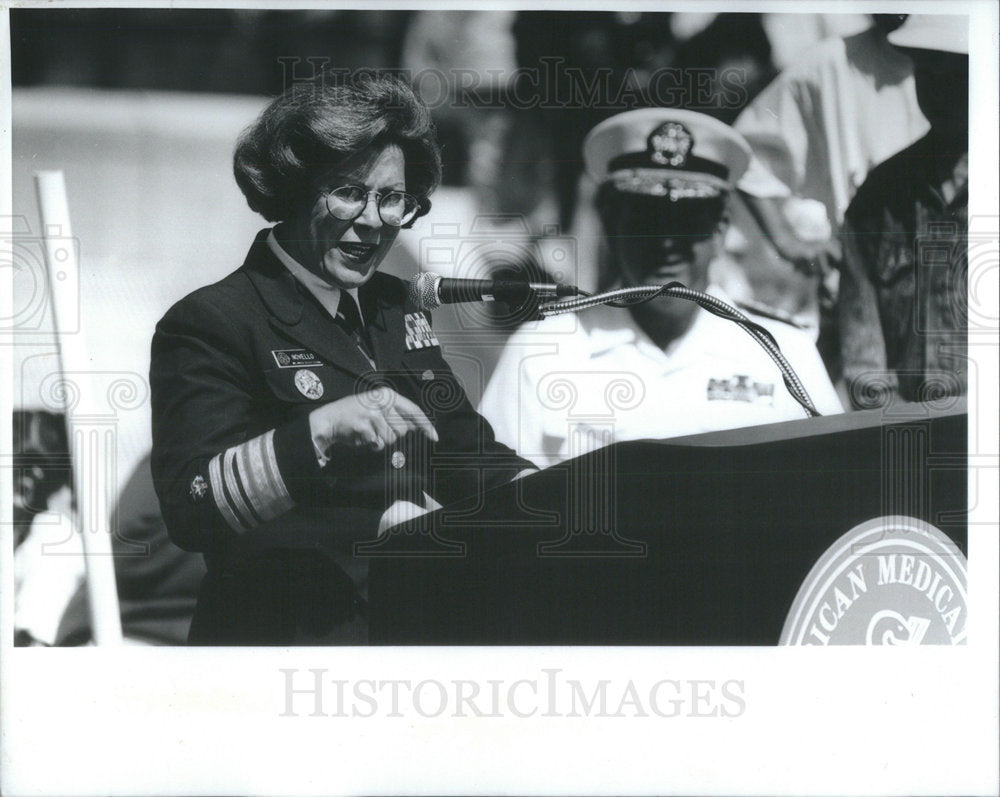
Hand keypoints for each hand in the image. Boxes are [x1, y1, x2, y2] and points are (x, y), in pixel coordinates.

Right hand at [309, 388, 438, 453]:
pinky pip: (378, 444)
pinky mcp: (364, 427)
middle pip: (403, 430)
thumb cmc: (357, 413)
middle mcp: (382, 402)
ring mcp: (373, 414)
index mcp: (388, 395)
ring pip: (391, 439)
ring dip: (382, 441)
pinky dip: (372, 445)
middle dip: (394, 434)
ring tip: (370, 431)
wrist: (330, 419)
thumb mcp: (378, 406)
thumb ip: (398, 413)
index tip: (435, 437)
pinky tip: (363, 436)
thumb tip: (419, 426)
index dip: (426, 425)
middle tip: (378, 427)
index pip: (414, 410)